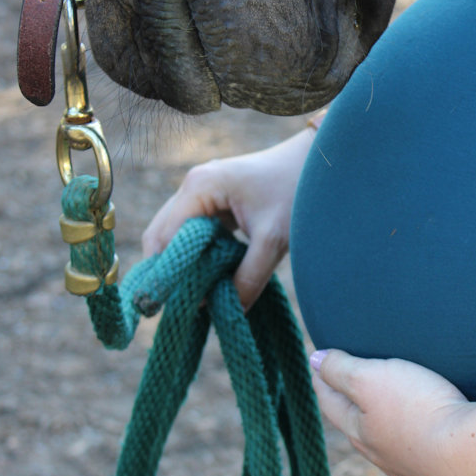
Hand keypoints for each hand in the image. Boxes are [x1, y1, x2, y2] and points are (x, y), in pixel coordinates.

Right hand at [142, 128, 313, 309]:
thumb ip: (250, 277)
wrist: (315, 163)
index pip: (167, 239)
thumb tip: (231, 312)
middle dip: (167, 270)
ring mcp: (200, 191)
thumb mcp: (273, 239)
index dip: (171, 273)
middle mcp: (192, 186)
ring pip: (173, 234)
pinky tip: (205, 278)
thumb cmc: (295, 192)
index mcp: (199, 187)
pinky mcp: (212, 200)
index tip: (179, 306)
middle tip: (176, 307)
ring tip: (190, 297)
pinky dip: (194, 254)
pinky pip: (190, 231)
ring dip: (180, 263)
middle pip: (161, 236)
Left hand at [310, 349, 473, 475]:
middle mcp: (381, 456)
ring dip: (382, 437)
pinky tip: (423, 468)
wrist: (470, 456)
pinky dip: (419, 468)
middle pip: (357, 430)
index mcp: (359, 431)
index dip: (323, 378)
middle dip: (348, 409)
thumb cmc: (419, 410)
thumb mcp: (372, 378)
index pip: (331, 401)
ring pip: (389, 453)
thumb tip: (314, 360)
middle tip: (343, 390)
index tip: (317, 363)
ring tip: (383, 424)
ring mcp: (412, 474)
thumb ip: (340, 369)